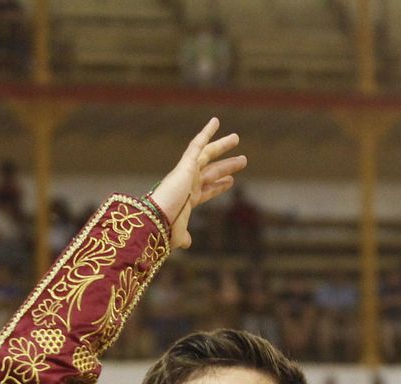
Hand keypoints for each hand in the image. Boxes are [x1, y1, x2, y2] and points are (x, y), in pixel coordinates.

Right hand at [148, 117, 245, 250]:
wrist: (157, 218)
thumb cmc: (165, 229)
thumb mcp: (177, 234)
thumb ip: (183, 237)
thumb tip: (186, 244)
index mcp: (187, 199)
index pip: (207, 190)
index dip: (219, 186)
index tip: (231, 181)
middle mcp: (187, 184)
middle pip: (212, 171)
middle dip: (227, 166)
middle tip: (243, 160)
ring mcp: (187, 173)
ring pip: (208, 155)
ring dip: (222, 146)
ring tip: (237, 138)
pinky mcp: (186, 164)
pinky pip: (197, 144)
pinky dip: (206, 132)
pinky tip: (216, 121)